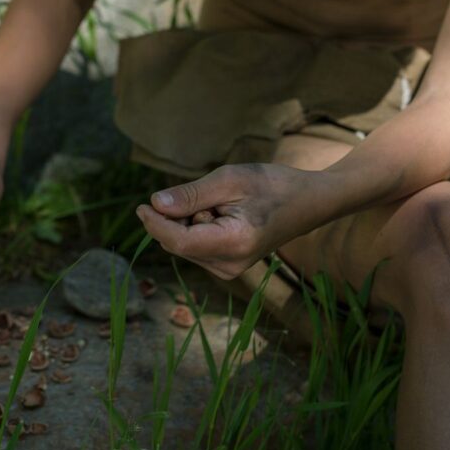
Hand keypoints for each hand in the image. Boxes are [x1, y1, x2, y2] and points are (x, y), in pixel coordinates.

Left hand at [135, 163, 317, 279]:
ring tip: (221, 205)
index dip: (156, 224)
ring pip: (183, 245)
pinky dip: (196, 227)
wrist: (307, 201)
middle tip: (207, 195)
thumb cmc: (271, 185)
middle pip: (178, 244)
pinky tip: (220, 215)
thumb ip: (191, 195)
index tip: (142, 205)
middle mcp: (230, 265)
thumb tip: (154, 204)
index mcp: (234, 244)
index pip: (179, 242)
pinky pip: (194, 246)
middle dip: (176, 218)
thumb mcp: (230, 180)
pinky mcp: (227, 266)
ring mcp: (229, 269)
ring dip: (187, 221)